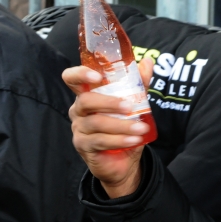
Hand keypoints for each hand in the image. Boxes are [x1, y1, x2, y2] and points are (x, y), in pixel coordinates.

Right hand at [63, 58, 154, 198]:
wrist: (125, 159)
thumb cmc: (125, 126)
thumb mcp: (135, 104)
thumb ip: (139, 84)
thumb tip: (147, 61)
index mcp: (88, 94)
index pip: (72, 78)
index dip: (80, 74)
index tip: (98, 76)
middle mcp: (78, 110)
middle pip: (85, 100)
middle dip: (109, 102)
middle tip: (130, 106)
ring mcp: (79, 128)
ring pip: (96, 123)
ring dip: (122, 125)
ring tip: (141, 128)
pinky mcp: (83, 145)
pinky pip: (100, 141)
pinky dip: (120, 139)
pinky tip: (135, 140)